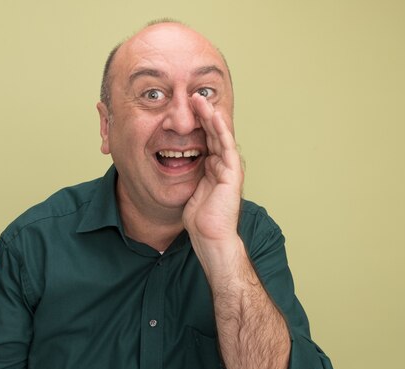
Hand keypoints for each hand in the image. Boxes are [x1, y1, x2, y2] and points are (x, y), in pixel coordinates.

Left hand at [183, 93, 243, 243]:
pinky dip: (220, 130)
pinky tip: (214, 116)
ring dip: (210, 116)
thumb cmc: (199, 220)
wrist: (210, 237)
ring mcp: (229, 168)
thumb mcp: (188, 190)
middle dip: (202, 114)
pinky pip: (226, 146)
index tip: (184, 107)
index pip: (204, 139)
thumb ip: (187, 175)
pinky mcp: (233, 173)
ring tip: (200, 99)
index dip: (195, 122)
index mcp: (212, 168)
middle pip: (212, 133)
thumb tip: (172, 163)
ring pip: (220, 135)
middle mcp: (222, 165)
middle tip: (192, 95)